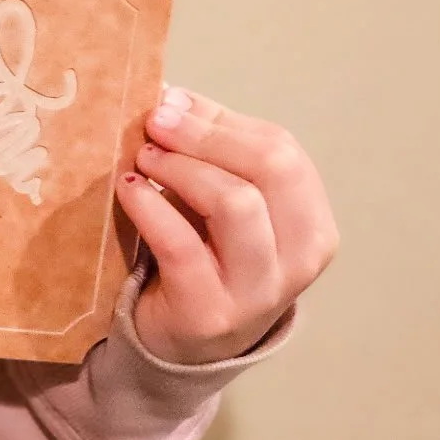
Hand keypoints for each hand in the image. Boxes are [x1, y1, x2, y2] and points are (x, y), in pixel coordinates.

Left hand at [115, 86, 337, 364]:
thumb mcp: (218, 199)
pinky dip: (151, 207)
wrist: (184, 343)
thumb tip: (171, 95)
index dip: (222, 121)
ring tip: (142, 157)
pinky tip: (128, 188)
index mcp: (311, 223)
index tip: (171, 103)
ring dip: (182, 168)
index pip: (283, 151)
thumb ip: (207, 149)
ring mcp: (259, 291)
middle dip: (206, 136)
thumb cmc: (203, 254)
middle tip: (154, 121)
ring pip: (237, 204)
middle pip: (272, 169)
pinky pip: (183, 246)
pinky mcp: (211, 313)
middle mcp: (300, 258)